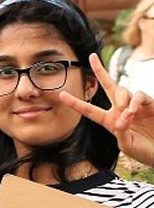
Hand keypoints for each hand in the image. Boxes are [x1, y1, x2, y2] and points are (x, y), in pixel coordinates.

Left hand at [59, 52, 153, 166]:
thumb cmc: (144, 151)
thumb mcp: (126, 145)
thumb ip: (121, 131)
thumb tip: (122, 116)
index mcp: (109, 121)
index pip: (89, 110)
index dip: (75, 103)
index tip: (61, 94)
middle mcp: (121, 109)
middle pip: (108, 85)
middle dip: (100, 70)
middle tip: (92, 57)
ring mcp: (136, 105)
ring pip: (123, 90)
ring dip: (122, 100)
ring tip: (128, 113)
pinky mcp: (150, 104)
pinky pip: (139, 95)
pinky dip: (135, 102)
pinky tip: (134, 111)